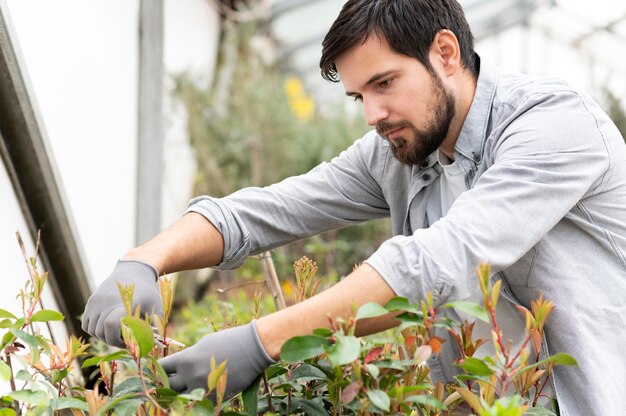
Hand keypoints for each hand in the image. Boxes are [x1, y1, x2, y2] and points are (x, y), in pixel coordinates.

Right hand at [82, 260, 162, 346]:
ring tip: (117, 333)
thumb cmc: (148, 292)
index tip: (128, 342)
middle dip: (113, 341)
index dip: (118, 339)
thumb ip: (153, 328)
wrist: (134, 270)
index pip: (111, 324)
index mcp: (124, 303)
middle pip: (102, 331)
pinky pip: (86, 324)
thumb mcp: (156, 307)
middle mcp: (106, 302)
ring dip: (104, 336)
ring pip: (93, 330)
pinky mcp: (91, 302)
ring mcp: (96, 301)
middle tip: (125, 340)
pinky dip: (94, 330)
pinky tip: (108, 327)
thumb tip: (151, 347)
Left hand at [159, 321, 274, 397]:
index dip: (161, 370)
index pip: (162, 368)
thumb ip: (189, 356)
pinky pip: (199, 403)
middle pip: (168, 386)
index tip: (164, 371)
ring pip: (182, 398)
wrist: (253, 348)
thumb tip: (179, 366)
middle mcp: (190, 375)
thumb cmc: (229, 340)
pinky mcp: (215, 397)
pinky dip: (198, 399)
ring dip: (183, 393)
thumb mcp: (204, 344)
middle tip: (175, 381)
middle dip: (170, 383)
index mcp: (186, 359)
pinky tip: (202, 393)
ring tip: (189, 387)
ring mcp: (202, 388)